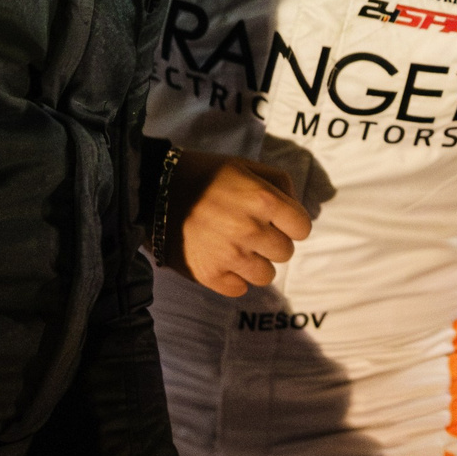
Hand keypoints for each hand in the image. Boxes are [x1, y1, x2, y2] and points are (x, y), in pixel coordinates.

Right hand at [169, 149, 309, 295]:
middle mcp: (251, 230)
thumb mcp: (245, 166)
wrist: (154, 191)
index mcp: (264, 200)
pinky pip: (239, 289)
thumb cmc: (204, 175)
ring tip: (236, 248)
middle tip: (251, 232)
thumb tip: (295, 211)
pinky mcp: (209, 275)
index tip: (278, 221)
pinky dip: (233, 278)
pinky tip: (221, 261)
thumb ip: (279, 184)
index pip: (302, 228)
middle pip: (285, 253)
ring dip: (255, 263)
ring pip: (266, 276)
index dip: (291, 224)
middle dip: (272, 242)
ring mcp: (230, 256)